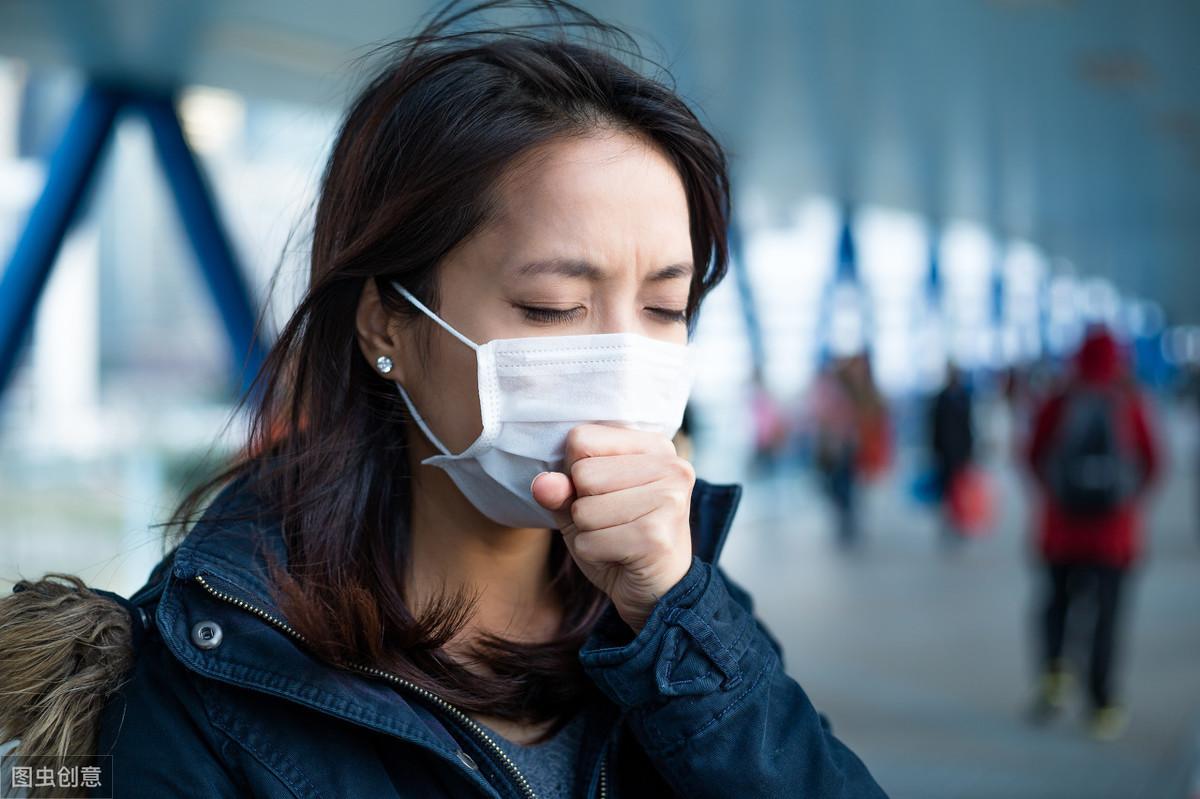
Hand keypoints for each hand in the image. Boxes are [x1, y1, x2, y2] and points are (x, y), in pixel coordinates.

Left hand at [531, 423, 695, 633]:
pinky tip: (621, 557)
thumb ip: (561, 489)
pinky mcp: (657, 536)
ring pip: (584, 509)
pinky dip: (594, 554)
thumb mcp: (584, 505)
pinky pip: (591, 541)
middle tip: (614, 522)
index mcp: (655, 446)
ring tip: (617, 539)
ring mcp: (669, 500)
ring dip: (589, 533)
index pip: (583, 438)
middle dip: (584, 506)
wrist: (658, 592)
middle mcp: (671, 466)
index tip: (604, 492)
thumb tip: (543, 484)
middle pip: (583, 473)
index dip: (576, 471)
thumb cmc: (620, 537)